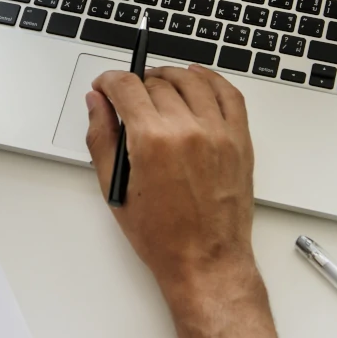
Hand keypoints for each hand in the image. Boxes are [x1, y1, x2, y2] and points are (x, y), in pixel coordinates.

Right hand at [87, 65, 281, 337]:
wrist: (206, 261)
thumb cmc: (163, 236)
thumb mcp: (117, 188)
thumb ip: (101, 138)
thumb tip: (97, 103)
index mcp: (152, 140)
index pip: (126, 86)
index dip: (109, 80)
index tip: (105, 86)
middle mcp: (187, 129)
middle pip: (156, 82)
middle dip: (136, 84)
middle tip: (129, 98)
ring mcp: (217, 132)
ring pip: (191, 80)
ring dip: (170, 76)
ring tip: (159, 85)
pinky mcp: (239, 139)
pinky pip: (228, 93)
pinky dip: (211, 80)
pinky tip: (197, 80)